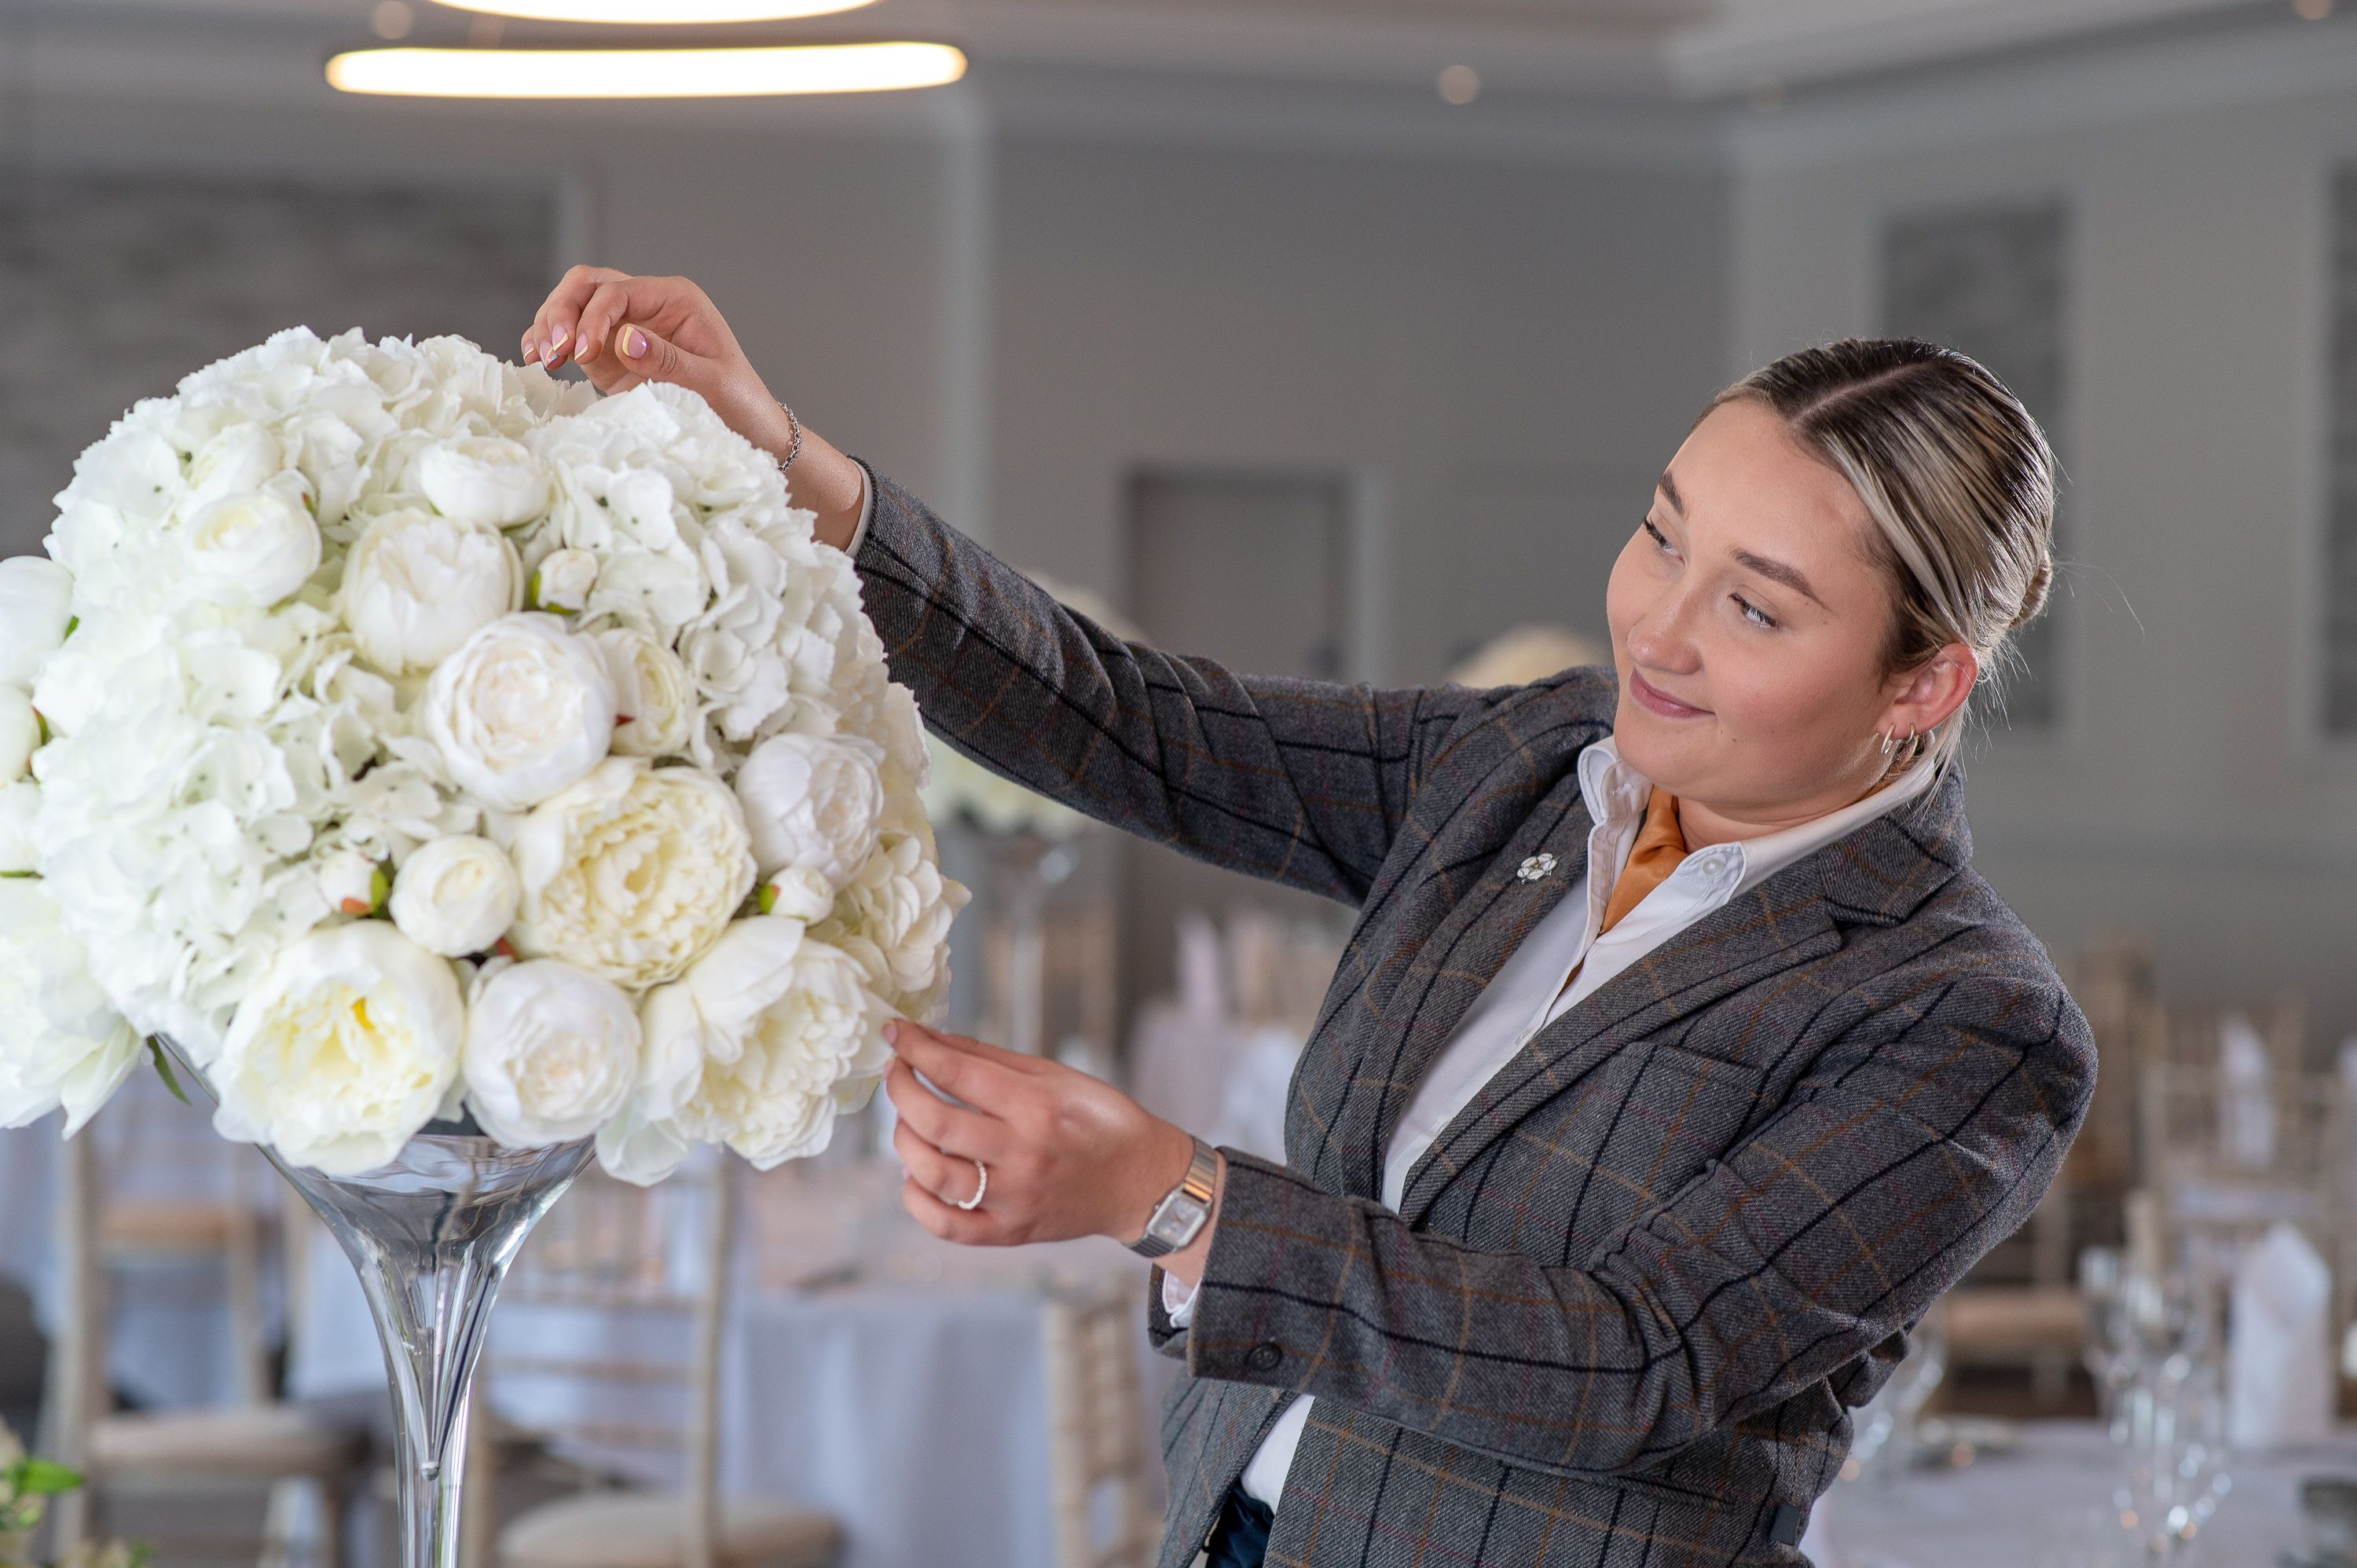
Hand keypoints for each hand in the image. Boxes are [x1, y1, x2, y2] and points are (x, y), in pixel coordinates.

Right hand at [521, 266, 865, 548]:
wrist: (749, 431)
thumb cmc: (740, 404)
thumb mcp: (713, 385)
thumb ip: (669, 361)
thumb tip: (623, 338)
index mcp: (676, 299)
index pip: (618, 291)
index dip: (593, 317)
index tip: (582, 353)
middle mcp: (648, 306)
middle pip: (588, 286)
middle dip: (562, 311)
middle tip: (551, 349)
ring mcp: (627, 329)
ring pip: (574, 307)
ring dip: (550, 325)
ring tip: (539, 356)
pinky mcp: (612, 356)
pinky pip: (573, 339)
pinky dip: (552, 343)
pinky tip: (537, 358)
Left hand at [884, 1021, 1213, 1262]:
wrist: (1141, 1183)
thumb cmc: (1102, 1121)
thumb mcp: (1057, 1075)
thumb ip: (991, 1059)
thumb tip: (934, 1038)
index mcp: (1037, 1107)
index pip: (957, 1072)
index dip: (916, 1048)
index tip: (896, 1032)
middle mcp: (1023, 1154)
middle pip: (935, 1121)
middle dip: (901, 1090)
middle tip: (896, 1073)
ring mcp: (1014, 1199)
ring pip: (932, 1174)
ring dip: (903, 1141)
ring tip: (906, 1124)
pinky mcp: (1010, 1232)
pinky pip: (946, 1225)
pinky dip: (917, 1200)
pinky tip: (916, 1177)